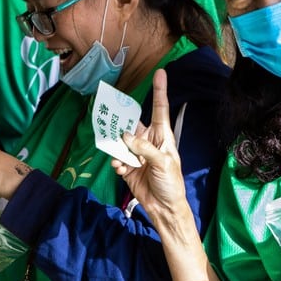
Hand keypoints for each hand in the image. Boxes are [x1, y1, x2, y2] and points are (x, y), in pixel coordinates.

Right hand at [112, 70, 192, 236]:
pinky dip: (116, 162)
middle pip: (131, 124)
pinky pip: (117, 159)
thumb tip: (125, 136)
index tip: (160, 72)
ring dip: (117, 147)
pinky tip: (121, 169)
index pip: (160, 108)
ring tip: (121, 156)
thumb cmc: (171, 183)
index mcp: (162, 136)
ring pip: (120, 141)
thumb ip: (144, 147)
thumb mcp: (163, 162)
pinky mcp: (128, 167)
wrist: (164, 208)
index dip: (160, 90)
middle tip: (109, 116)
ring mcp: (136, 154)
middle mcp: (148, 141)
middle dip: (121, 122)